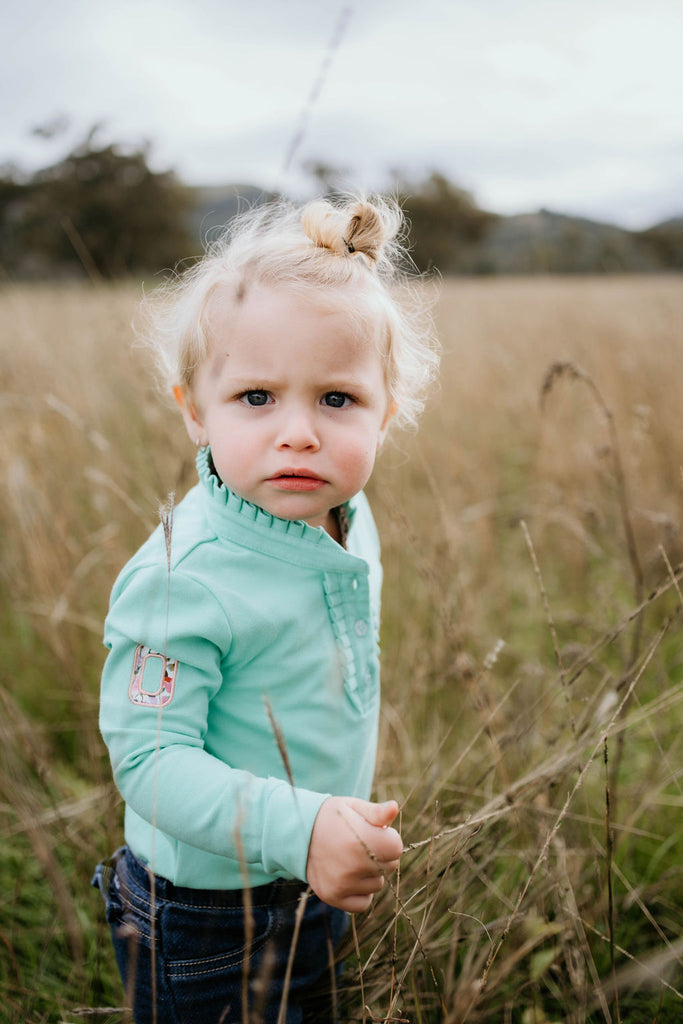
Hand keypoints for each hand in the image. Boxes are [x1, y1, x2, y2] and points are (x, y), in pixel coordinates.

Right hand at [306, 797, 402, 911]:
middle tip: (361, 844)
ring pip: (377, 884)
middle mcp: (352, 865)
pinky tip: (349, 876)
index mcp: (360, 839)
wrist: (297, 834)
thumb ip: (376, 812)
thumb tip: (394, 808)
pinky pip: (363, 903)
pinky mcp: (333, 897)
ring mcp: (342, 884)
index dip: (388, 838)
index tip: (375, 833)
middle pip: (390, 866)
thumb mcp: (352, 807)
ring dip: (371, 873)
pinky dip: (361, 892)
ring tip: (351, 858)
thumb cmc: (331, 818)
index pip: (396, 848)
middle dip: (381, 855)